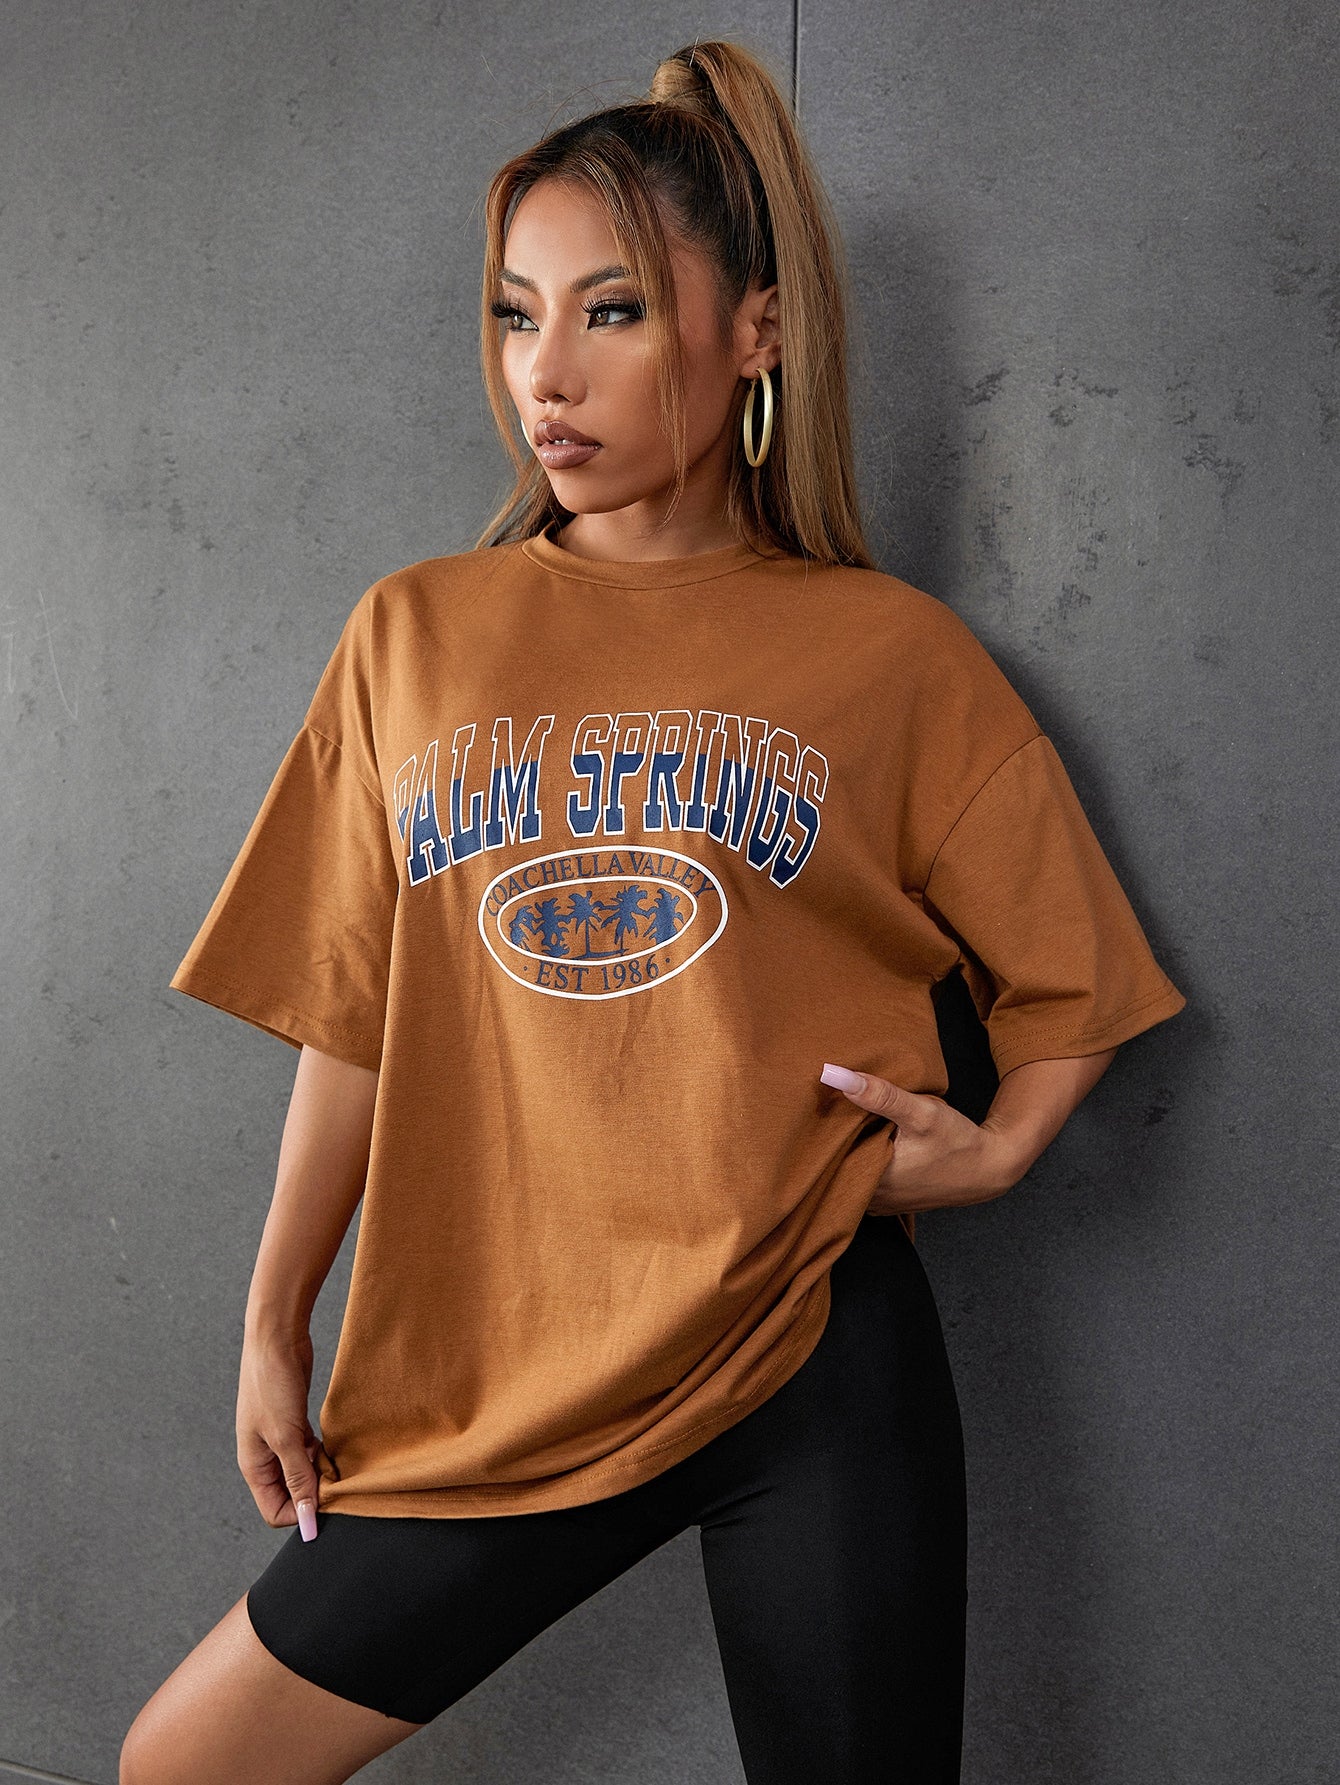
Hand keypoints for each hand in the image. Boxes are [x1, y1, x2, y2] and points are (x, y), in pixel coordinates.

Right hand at [236, 1330, 321, 1541]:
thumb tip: (307, 1521)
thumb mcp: (286, 1437)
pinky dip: (322, 1454)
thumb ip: (298, 1479)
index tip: (328, 1500)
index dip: (302, 1513)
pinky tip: (334, 1445)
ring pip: (302, 1473)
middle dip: (313, 1491)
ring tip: (335, 1458)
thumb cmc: (271, 1383)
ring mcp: (279, 1440)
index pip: (275, 1511)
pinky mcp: (294, 1424)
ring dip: (320, 1471)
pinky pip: (309, 1452)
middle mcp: (264, 1458)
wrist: (276, 1339)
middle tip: (336, 1476)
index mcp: (253, 1466)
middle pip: (291, 1494)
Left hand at [820, 1062, 1019, 1215]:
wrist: (990, 1168)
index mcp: (872, 1181)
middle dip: (827, 1144)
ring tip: (837, 1127)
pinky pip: (864, 1183)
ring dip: (844, 1155)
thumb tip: (834, 1075)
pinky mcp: (892, 1201)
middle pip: (834, 1169)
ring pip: (849, 1177)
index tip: (808, 1113)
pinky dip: (860, 1164)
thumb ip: (880, 1094)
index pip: (825, 1160)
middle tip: (819, 1114)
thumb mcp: (920, 1111)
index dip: (816, 1136)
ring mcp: (882, 1204)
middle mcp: (872, 1199)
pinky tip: (862, 1143)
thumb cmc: (958, 1141)